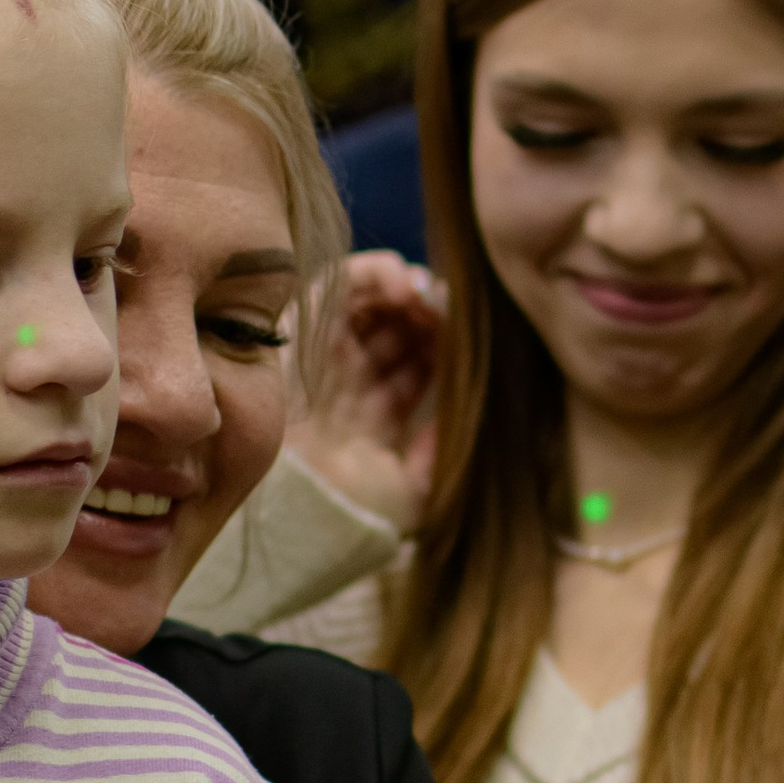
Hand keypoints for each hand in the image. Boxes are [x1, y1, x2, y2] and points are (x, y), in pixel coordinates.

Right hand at [288, 250, 441, 532]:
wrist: (312, 503)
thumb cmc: (358, 509)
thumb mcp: (414, 492)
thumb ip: (436, 456)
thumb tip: (454, 420)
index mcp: (372, 418)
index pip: (413, 367)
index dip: (444, 348)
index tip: (473, 345)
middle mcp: (349, 383)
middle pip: (397, 331)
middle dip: (430, 319)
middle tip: (455, 318)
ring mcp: (328, 356)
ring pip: (374, 304)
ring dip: (411, 294)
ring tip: (434, 302)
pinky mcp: (310, 328)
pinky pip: (345, 280)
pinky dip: (381, 272)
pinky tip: (411, 291)